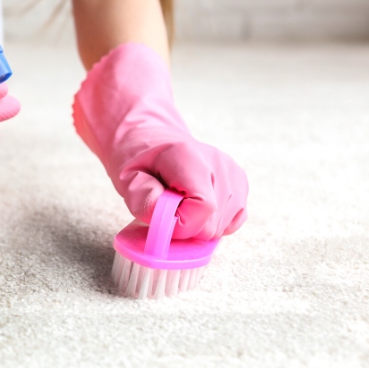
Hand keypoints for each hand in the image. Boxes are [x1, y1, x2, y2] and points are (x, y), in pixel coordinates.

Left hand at [72, 43, 247, 239]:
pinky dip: (212, 222)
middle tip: (167, 206)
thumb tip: (164, 217)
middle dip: (185, 226)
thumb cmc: (139, 160)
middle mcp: (219, 164)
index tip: (162, 216)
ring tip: (179, 202)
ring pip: (221, 228)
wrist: (152, 139)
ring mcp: (233, 174)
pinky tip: (195, 205)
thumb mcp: (128, 177)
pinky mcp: (240, 184)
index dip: (180, 224)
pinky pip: (230, 222)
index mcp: (189, 157)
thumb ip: (142, 197)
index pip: (203, 208)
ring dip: (197, 225)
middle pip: (212, 223)